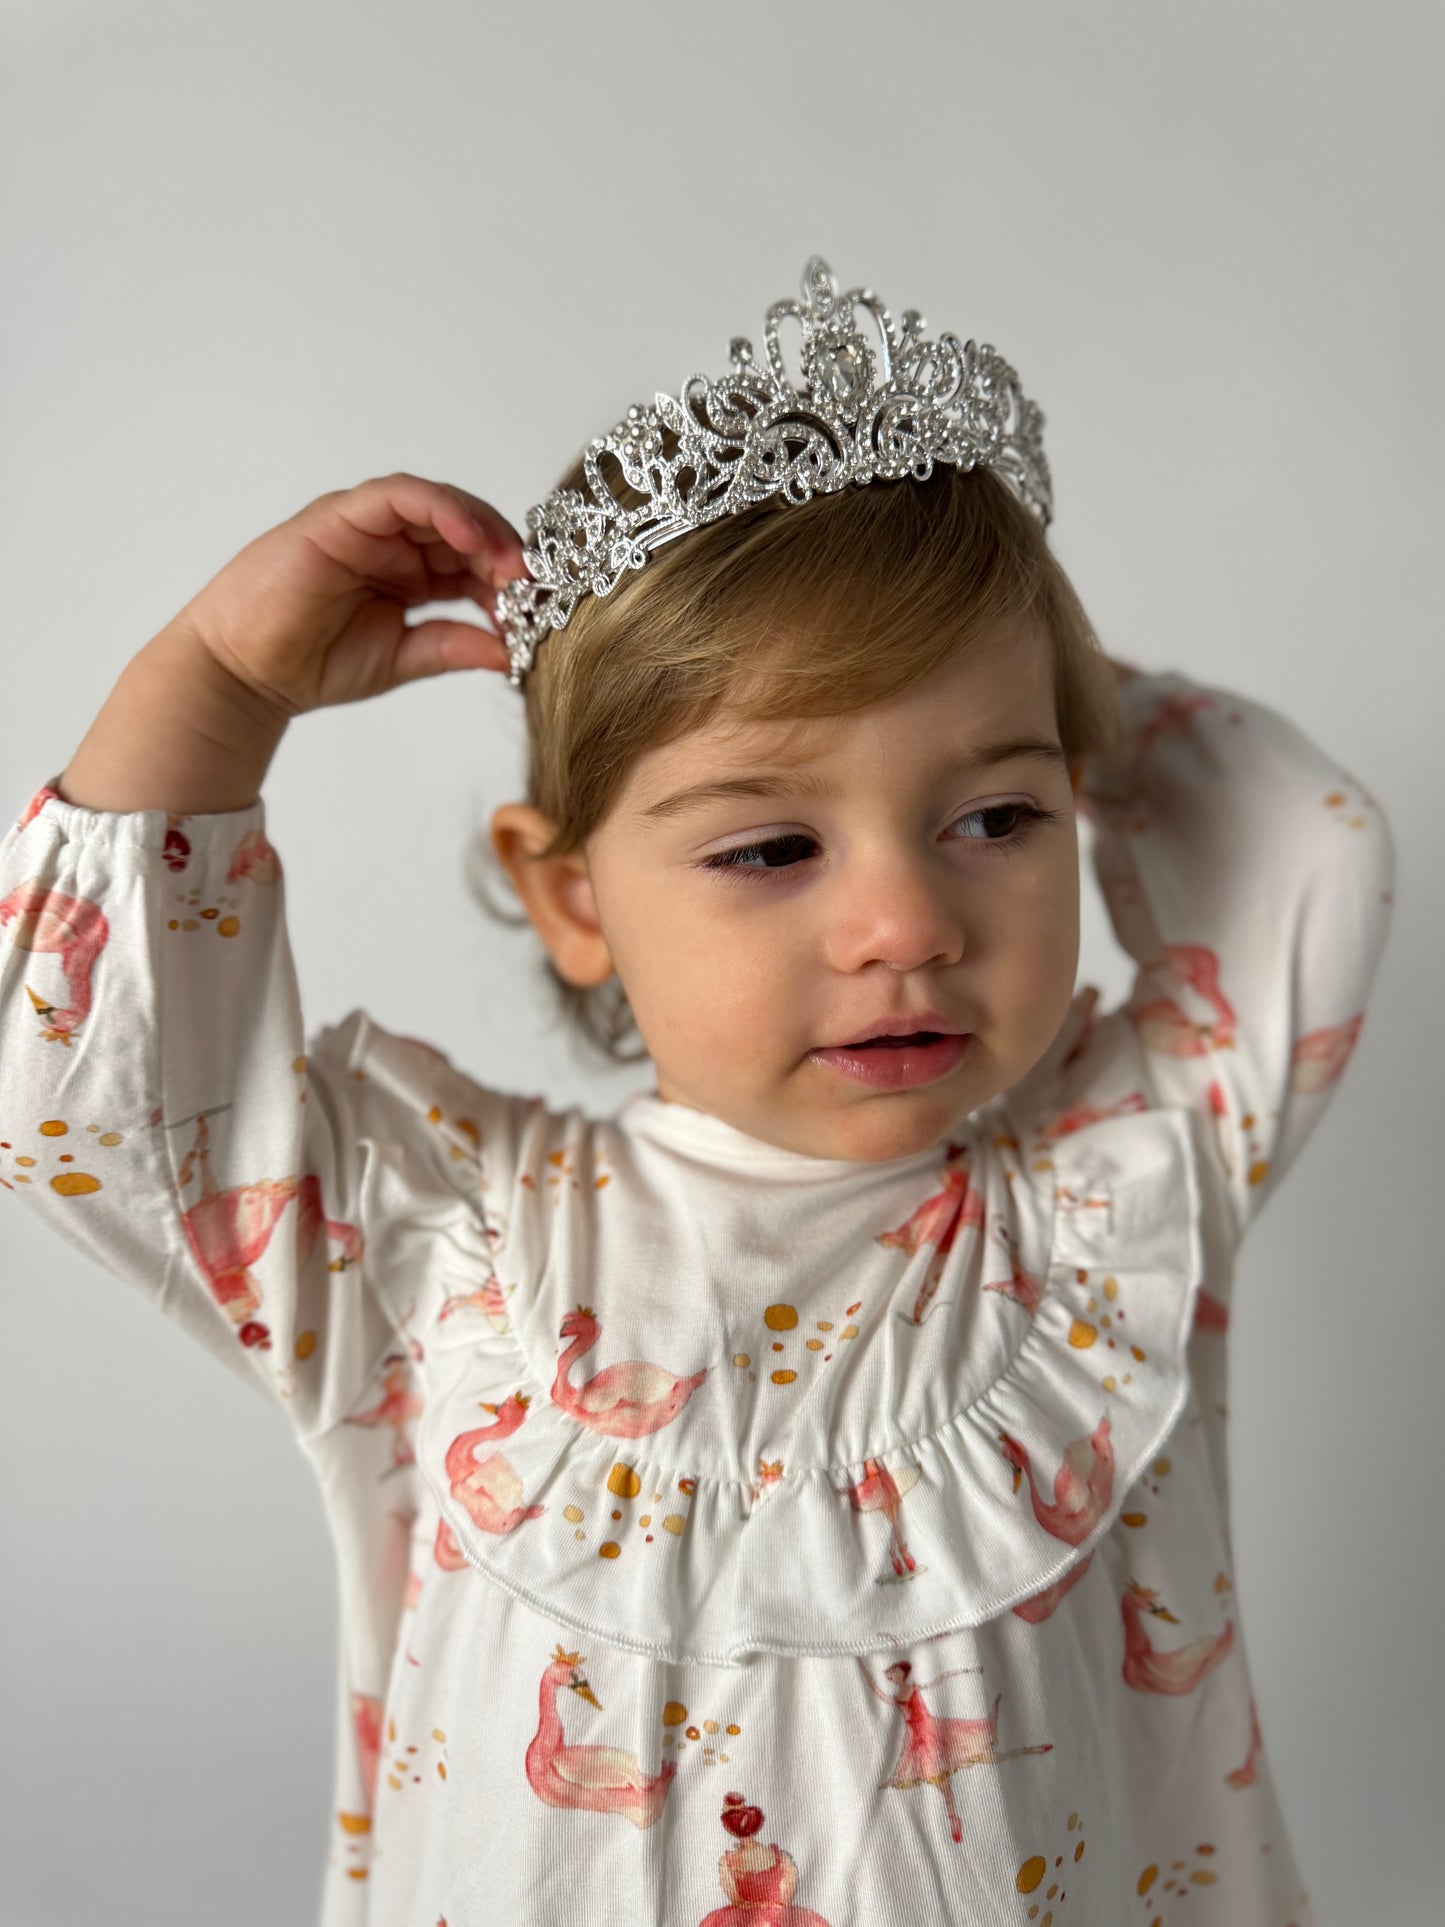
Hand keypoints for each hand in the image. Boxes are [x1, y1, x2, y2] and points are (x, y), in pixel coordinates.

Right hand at [169, 473, 528, 719]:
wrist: (246, 674)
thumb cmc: (312, 662)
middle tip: (537, 584)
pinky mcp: (339, 516)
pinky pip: (398, 496)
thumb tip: (511, 649)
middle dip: (506, 554)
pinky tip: (470, 540)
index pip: (473, 562)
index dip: (509, 581)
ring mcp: (366, 526)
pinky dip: (440, 508)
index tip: (539, 610)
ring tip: (512, 564)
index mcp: (410, 573)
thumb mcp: (404, 658)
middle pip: (465, 528)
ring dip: (482, 530)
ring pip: (439, 505)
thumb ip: (455, 645)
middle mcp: (391, 542)